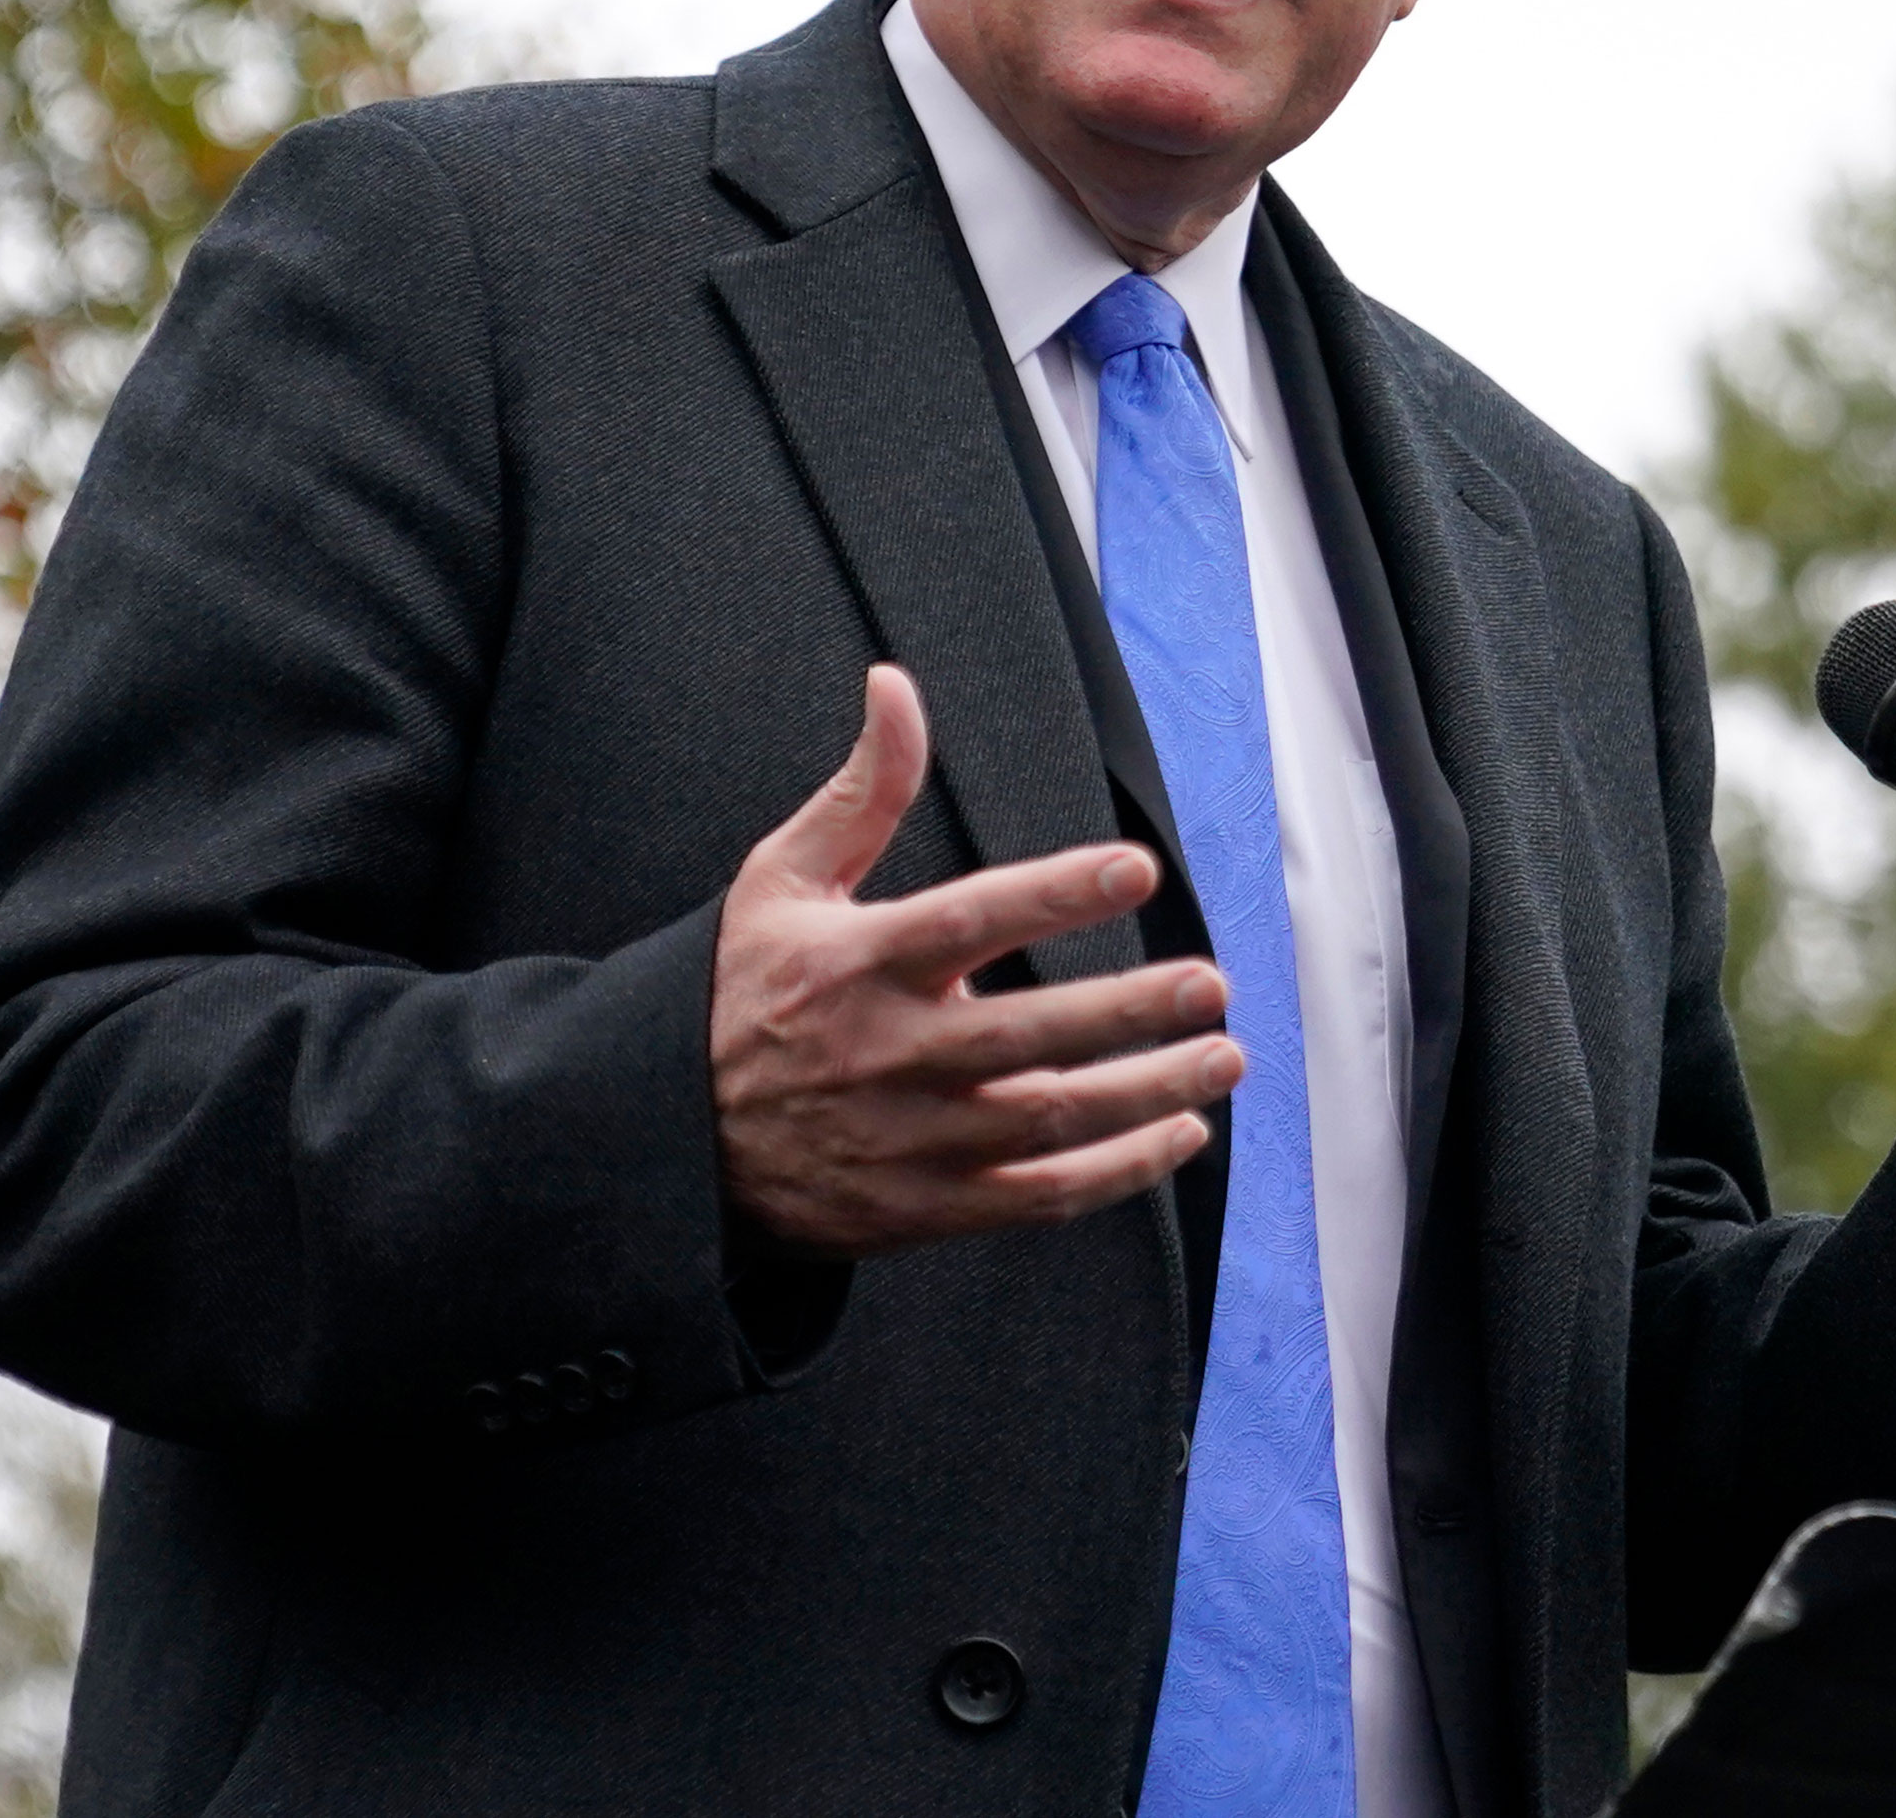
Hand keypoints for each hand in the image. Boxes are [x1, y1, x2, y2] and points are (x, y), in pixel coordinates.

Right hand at [710, 665, 1236, 1254]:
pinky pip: (1035, 1196)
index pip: (970, 918)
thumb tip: (894, 688)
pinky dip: (1116, 1172)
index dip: (1056, 893)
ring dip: (1147, 1092)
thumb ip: (859, 790)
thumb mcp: (779, 881)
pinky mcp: (923, 1206)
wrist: (672, 1142)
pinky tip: (1178, 1135)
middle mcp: (888, 1053)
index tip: (1136, 867)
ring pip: (1047, 1120)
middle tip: (1213, 985)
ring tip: (1222, 1057)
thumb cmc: (742, 995)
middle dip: (1130, 1010)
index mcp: (857, 963)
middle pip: (1028, 1034)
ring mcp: (909, 1139)